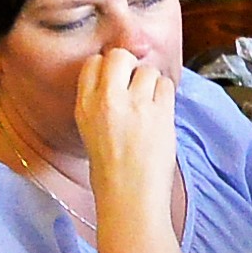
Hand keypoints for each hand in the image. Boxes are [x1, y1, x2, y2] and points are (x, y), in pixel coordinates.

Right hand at [72, 48, 178, 206]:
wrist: (130, 196)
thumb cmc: (112, 171)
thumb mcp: (90, 130)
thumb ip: (101, 103)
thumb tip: (119, 82)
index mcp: (84, 105)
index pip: (94, 63)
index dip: (109, 68)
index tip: (118, 81)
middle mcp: (107, 99)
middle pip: (120, 56)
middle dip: (131, 66)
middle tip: (136, 87)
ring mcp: (135, 104)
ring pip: (147, 69)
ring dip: (152, 83)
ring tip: (150, 106)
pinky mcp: (159, 112)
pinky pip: (166, 85)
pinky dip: (166, 95)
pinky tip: (161, 113)